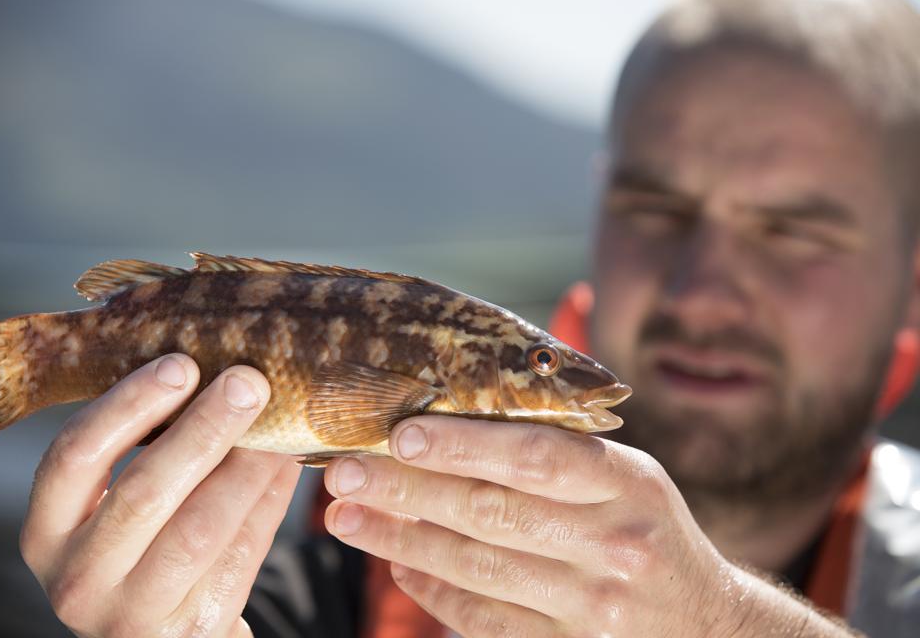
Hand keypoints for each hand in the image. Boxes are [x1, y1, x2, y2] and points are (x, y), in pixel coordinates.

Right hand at [20, 354, 301, 637]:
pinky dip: (268, 503)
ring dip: (247, 467)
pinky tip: (287, 466)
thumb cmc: (144, 551)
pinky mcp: (190, 630)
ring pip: (200, 529)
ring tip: (280, 427)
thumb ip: (147, 449)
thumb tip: (216, 369)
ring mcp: (131, 613)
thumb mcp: (118, 508)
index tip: (181, 363)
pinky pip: (239, 555)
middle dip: (203, 428)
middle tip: (248, 382)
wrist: (165, 635)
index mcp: (48, 531)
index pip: (75, 456)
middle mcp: (78, 577)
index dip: (128, 405)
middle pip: (144, 491)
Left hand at [321, 416, 741, 636]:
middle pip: (492, 512)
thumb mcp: (626, 478)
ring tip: (346, 516)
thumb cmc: (646, 529)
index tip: (400, 432)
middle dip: (407, 490)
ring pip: (478, 568)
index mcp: (627, 483)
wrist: (704, 625)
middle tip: (343, 471)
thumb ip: (555, 454)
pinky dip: (434, 591)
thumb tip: (448, 429)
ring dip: (401, 540)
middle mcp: (614, 545)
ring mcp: (592, 607)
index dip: (465, 443)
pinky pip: (486, 620)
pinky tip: (396, 562)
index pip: (536, 455)